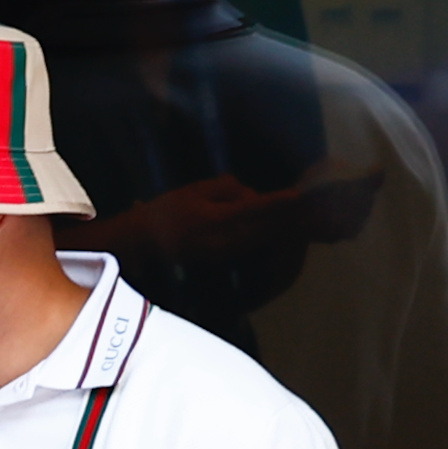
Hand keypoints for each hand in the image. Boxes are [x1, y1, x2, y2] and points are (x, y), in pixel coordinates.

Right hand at [131, 174, 302, 262]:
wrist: (144, 240)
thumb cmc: (167, 209)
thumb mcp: (194, 190)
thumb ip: (225, 189)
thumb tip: (250, 196)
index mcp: (212, 219)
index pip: (251, 208)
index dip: (275, 202)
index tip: (295, 195)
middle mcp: (221, 240)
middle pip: (260, 228)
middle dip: (282, 217)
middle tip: (303, 206)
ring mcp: (222, 253)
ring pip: (257, 239)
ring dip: (274, 227)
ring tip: (292, 215)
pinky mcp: (221, 259)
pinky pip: (248, 246)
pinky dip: (262, 235)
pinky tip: (271, 227)